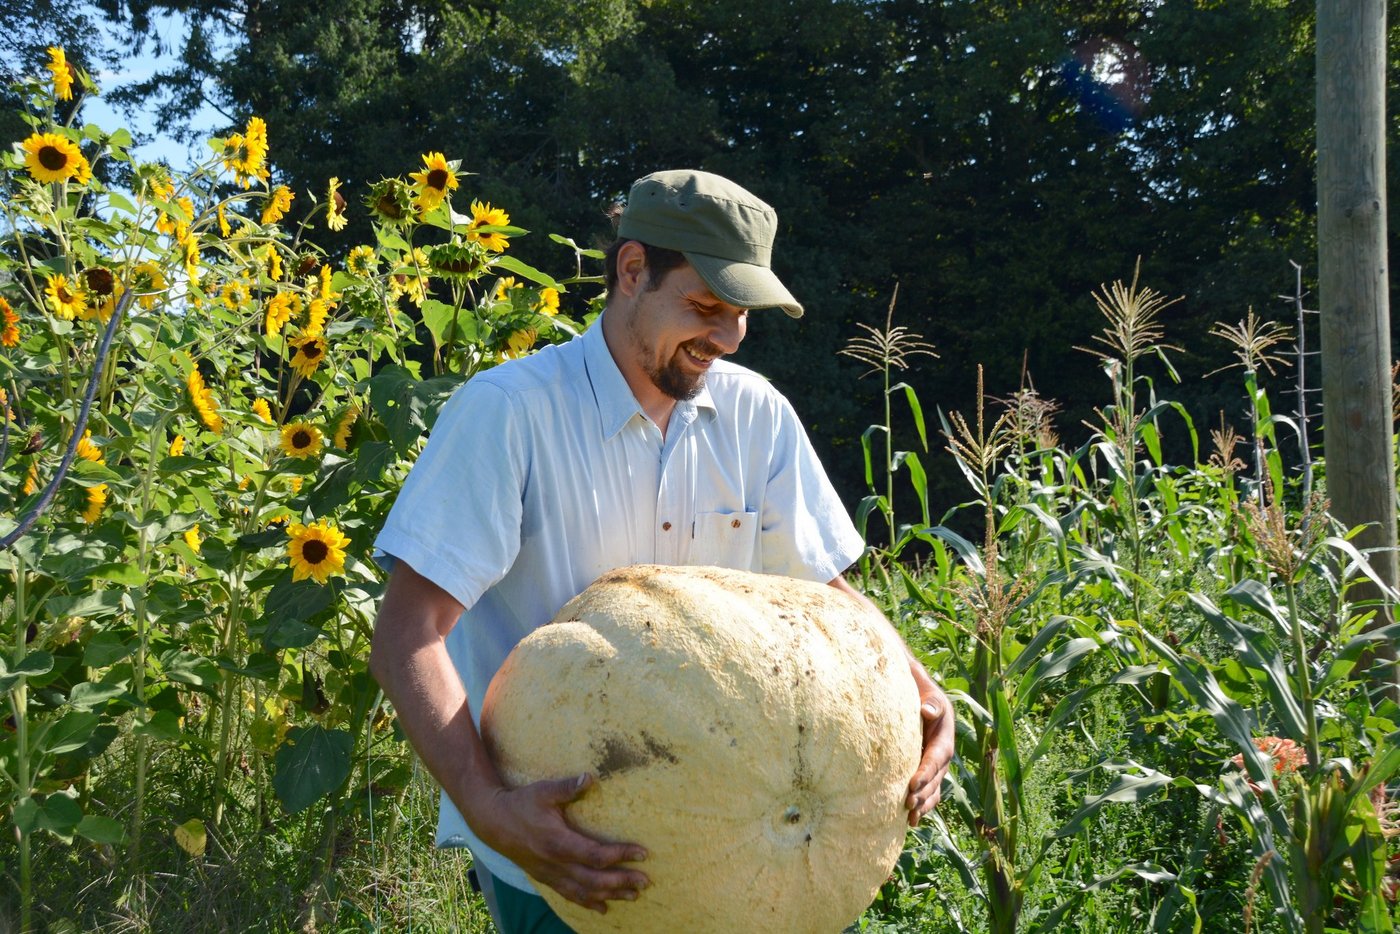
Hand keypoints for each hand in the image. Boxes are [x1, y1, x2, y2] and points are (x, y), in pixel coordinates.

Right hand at [477, 773, 648, 913]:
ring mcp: (550, 874)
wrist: (493, 822)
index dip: (620, 855)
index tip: (643, 853)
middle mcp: (555, 864)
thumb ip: (568, 787)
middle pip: (594, 880)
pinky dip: (589, 903)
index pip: (595, 854)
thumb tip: (590, 777)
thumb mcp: (544, 791)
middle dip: (621, 881)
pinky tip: (604, 908)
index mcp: (558, 842)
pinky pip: (570, 895)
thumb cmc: (521, 804)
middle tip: (646, 881)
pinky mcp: (546, 878)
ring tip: (634, 895)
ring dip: (610, 894)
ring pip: (584, 892)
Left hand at [905, 668, 953, 825]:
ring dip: (924, 804)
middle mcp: (943, 752)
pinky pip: (929, 791)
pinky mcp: (927, 770)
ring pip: (934, 788)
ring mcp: (936, 764)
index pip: (936, 757)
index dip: (926, 772)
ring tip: (911, 818)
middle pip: (936, 778)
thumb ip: (929, 700)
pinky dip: (923, 805)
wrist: (915, 693)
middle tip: (907, 805)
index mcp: (944, 735)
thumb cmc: (917, 689)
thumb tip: (927, 710)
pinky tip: (911, 820)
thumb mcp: (925, 690)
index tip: (911, 784)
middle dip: (923, 793)